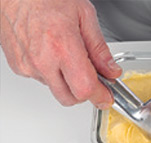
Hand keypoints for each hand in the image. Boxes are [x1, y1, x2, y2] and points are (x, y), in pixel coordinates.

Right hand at [0, 0, 121, 108]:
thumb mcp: (85, 15)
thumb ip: (100, 49)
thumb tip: (111, 71)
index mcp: (62, 46)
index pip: (85, 89)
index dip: (100, 96)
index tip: (107, 97)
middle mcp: (42, 60)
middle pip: (70, 98)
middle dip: (86, 93)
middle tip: (95, 80)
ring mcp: (27, 66)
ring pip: (56, 91)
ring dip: (68, 83)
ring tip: (70, 57)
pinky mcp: (18, 67)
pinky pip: (42, 81)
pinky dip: (53, 74)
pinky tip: (54, 55)